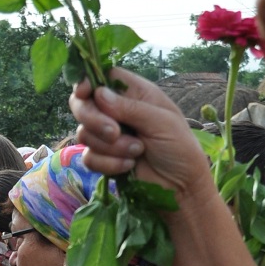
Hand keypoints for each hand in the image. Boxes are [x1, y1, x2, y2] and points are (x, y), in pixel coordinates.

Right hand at [68, 67, 210, 196]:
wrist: (181, 188)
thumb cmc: (180, 149)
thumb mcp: (162, 122)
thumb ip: (130, 107)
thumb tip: (98, 94)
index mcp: (135, 94)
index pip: (102, 77)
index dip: (88, 81)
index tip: (85, 92)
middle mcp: (117, 111)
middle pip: (83, 103)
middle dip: (93, 118)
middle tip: (114, 133)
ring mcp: (107, 136)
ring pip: (84, 133)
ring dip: (110, 147)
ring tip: (137, 151)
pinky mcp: (103, 158)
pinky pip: (88, 157)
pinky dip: (108, 164)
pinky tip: (129, 166)